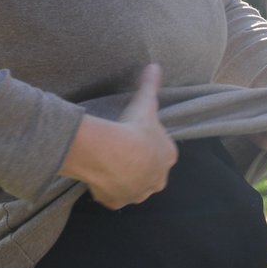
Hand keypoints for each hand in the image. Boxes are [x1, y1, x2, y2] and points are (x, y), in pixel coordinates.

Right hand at [60, 64, 177, 209]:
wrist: (113, 154)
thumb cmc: (134, 127)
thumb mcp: (144, 102)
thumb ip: (150, 84)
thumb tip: (155, 65)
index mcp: (167, 157)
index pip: (162, 152)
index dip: (149, 145)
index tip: (136, 137)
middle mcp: (157, 180)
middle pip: (150, 174)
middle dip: (140, 166)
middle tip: (122, 152)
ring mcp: (137, 193)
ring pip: (133, 188)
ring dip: (125, 180)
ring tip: (110, 165)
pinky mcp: (117, 202)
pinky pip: (113, 197)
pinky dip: (107, 191)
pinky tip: (99, 179)